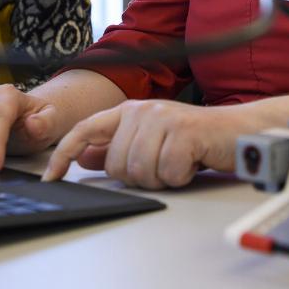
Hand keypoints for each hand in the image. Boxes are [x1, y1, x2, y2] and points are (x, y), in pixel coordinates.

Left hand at [42, 100, 239, 188]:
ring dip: (162, 178)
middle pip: (117, 165)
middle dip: (141, 176)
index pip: (85, 130)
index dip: (63, 154)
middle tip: (165, 164)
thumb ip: (117, 147)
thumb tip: (83, 155)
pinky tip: (192, 163)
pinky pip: (166, 173)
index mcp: (129, 111)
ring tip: (179, 162)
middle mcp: (142, 110)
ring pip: (140, 172)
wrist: (240, 132)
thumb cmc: (196, 140)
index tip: (49, 177)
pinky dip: (181, 177)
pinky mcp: (183, 132)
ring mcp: (162, 119)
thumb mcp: (152, 141)